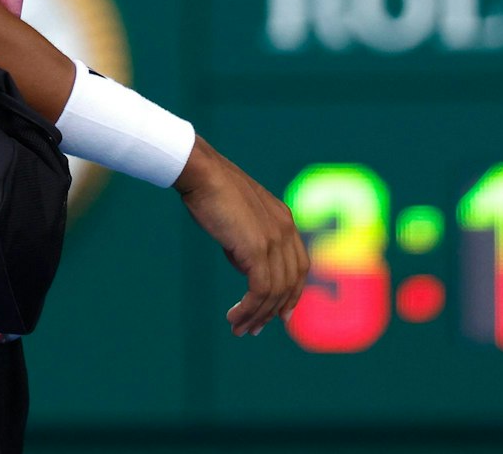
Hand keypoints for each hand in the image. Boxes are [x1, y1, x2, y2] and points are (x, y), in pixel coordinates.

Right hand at [174, 136, 310, 336]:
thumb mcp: (240, 220)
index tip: (280, 315)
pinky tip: (234, 316)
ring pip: (275, 291)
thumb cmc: (213, 192)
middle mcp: (286, 230)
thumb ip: (250, 243)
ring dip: (257, 315)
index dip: (293, 293)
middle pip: (290, 283)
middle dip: (273, 311)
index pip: (300, 266)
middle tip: (253, 329)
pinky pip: (260, 290)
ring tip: (238, 328)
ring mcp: (274, 239)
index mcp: (285, 220)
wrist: (202, 173)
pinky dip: (249, 309)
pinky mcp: (257, 248)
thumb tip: (247, 269)